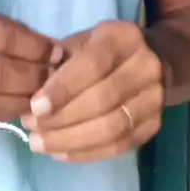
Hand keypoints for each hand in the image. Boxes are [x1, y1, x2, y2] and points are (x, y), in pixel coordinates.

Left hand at [20, 21, 163, 162]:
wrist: (156, 59)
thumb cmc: (105, 49)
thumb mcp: (83, 41)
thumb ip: (61, 61)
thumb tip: (33, 91)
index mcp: (123, 37)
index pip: (93, 65)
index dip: (63, 88)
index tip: (35, 107)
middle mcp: (145, 67)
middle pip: (103, 100)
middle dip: (62, 118)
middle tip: (32, 127)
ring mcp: (154, 99)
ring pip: (111, 128)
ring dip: (70, 140)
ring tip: (40, 143)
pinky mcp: (154, 126)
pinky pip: (118, 146)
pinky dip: (86, 153)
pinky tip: (60, 152)